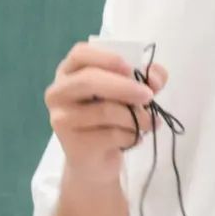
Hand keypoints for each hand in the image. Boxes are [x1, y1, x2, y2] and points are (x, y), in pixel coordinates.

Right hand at [45, 42, 168, 185]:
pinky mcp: (73, 144)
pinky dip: (131, 136)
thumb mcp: (132, 92)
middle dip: (124, 87)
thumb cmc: (112, 117)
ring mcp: (62, 119)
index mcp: (70, 71)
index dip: (106, 57)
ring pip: (104, 111)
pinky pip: (111, 135)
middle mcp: (58, 92)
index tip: (130, 68)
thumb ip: (147, 78)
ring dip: (136, 117)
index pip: (80, 53)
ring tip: (150, 123)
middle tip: (149, 95)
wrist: (95, 162)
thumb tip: (155, 78)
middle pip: (88, 80)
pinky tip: (134, 138)